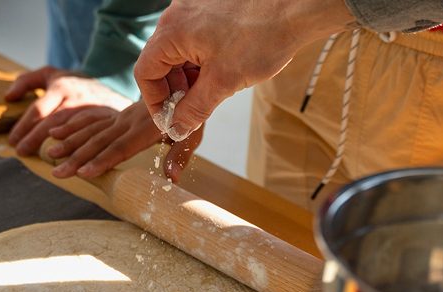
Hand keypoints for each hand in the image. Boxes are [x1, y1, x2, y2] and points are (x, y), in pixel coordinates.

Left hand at [5, 66, 131, 155]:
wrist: (111, 85)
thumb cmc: (73, 83)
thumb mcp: (50, 74)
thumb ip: (26, 81)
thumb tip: (8, 98)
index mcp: (62, 87)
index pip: (39, 108)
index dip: (24, 126)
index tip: (13, 141)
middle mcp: (76, 99)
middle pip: (52, 122)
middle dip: (34, 138)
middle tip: (21, 152)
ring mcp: (92, 111)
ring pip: (70, 132)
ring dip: (54, 148)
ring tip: (40, 159)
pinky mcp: (104, 123)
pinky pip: (88, 139)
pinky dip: (75, 151)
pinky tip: (64, 160)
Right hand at [44, 101, 203, 181]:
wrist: (182, 79)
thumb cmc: (189, 112)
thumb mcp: (192, 133)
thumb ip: (180, 155)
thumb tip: (171, 179)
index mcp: (146, 128)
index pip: (120, 147)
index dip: (102, 160)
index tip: (84, 173)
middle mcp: (128, 121)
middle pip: (99, 141)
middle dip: (77, 158)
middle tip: (58, 173)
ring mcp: (120, 116)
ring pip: (90, 130)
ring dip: (70, 142)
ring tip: (50, 154)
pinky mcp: (115, 114)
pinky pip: (90, 119)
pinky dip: (72, 125)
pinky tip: (55, 132)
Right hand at [134, 0, 352, 140]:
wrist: (297, 7)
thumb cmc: (263, 37)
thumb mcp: (223, 83)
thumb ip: (194, 109)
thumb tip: (176, 128)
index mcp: (172, 31)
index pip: (145, 72)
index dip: (155, 102)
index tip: (171, 119)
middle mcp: (177, 15)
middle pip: (161, 61)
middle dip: (175, 89)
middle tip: (194, 109)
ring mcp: (194, 8)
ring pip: (180, 51)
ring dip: (190, 76)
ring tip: (214, 90)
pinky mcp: (210, 7)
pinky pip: (196, 38)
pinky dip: (202, 59)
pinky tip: (223, 70)